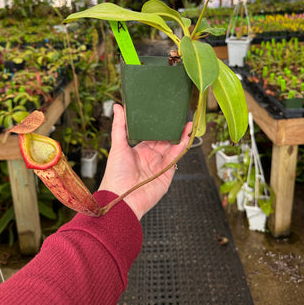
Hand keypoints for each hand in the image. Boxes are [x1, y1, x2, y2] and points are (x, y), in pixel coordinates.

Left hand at [98, 104, 192, 219]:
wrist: (123, 198)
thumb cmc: (116, 174)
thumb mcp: (117, 145)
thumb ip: (120, 126)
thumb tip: (118, 106)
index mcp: (139, 150)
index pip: (151, 135)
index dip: (159, 125)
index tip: (164, 114)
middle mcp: (151, 157)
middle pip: (165, 140)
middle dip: (172, 129)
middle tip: (179, 116)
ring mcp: (160, 165)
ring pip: (173, 147)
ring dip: (181, 136)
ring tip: (188, 123)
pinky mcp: (167, 173)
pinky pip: (175, 158)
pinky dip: (182, 147)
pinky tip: (186, 136)